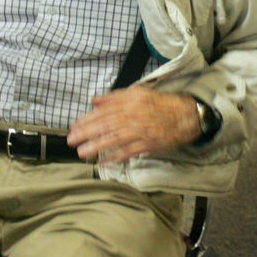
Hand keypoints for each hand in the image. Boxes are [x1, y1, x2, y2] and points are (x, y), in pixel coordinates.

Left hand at [67, 87, 200, 164]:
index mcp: (131, 101)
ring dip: (97, 146)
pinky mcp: (149, 144)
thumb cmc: (160, 105)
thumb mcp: (138, 94)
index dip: (88, 119)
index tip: (74, 126)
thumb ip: (115, 97)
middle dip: (87, 133)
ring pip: (116, 139)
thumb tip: (94, 100)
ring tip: (82, 153)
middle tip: (71, 140)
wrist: (185, 116)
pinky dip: (115, 157)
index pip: (105, 110)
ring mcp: (142, 131)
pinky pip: (129, 152)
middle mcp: (135, 115)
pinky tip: (103, 162)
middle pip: (107, 124)